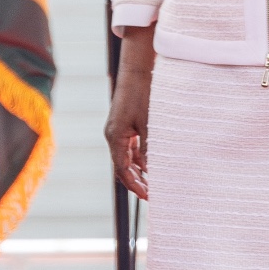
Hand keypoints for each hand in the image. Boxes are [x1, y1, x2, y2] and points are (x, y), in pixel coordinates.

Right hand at [103, 24, 156, 198]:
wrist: (137, 72)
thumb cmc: (143, 95)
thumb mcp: (149, 124)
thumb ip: (149, 147)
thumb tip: (152, 170)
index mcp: (115, 137)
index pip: (122, 169)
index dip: (135, 185)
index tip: (148, 197)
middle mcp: (113, 136)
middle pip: (122, 166)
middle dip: (136, 182)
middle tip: (152, 195)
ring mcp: (118, 131)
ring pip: (127, 158)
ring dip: (139, 171)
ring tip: (155, 184)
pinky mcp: (125, 126)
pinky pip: (130, 148)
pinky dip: (140, 159)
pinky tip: (153, 165)